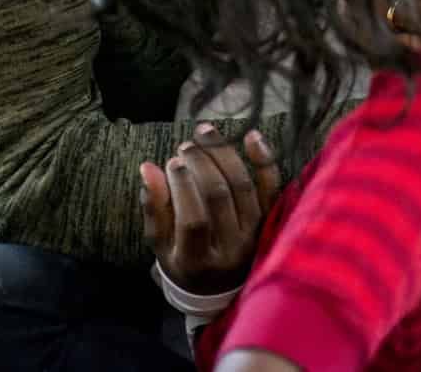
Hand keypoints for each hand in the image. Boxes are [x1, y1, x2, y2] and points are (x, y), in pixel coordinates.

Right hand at [140, 125, 281, 294]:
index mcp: (197, 261)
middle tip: (186, 146)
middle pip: (219, 196)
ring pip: (243, 185)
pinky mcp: (272, 221)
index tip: (171, 161)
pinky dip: (264, 159)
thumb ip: (154, 208)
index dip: (182, 187)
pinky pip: (272, 186)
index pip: (193, 219)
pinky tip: (250, 135)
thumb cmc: (184, 262)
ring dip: (224, 154)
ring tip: (205, 134)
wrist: (221, 286)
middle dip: (201, 164)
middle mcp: (232, 250)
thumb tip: (148, 167)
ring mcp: (256, 235)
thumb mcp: (161, 245)